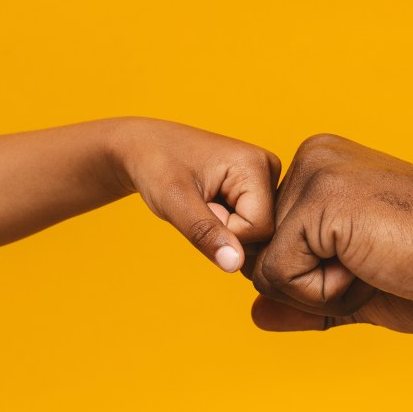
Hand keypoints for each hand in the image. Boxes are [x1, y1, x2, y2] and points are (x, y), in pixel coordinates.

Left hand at [113, 117, 281, 272]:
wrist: (143, 146)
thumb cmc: (155, 166)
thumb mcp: (174, 201)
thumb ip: (205, 233)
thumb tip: (235, 265)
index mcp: (256, 163)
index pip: (260, 228)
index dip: (225, 232)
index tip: (197, 205)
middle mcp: (269, 167)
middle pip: (263, 232)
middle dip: (226, 230)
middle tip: (199, 203)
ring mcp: (265, 178)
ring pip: (257, 233)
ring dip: (225, 229)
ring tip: (203, 201)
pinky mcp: (257, 188)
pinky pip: (251, 226)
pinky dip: (226, 225)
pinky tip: (211, 203)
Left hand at [248, 133, 412, 331]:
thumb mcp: (355, 291)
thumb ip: (302, 300)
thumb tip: (254, 314)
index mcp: (321, 169)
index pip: (273, 244)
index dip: (313, 279)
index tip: (373, 259)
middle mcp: (311, 158)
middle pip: (261, 255)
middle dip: (312, 286)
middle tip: (379, 263)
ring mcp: (314, 173)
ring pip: (265, 268)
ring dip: (320, 290)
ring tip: (378, 261)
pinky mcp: (320, 199)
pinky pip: (279, 274)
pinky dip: (324, 292)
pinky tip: (374, 264)